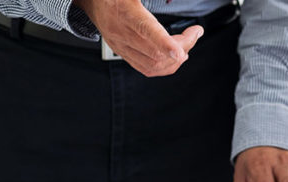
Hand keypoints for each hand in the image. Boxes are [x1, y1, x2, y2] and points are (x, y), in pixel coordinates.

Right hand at [74, 0, 202, 76]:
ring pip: (152, 65)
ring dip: (175, 60)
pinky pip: (146, 68)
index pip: (146, 31)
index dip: (164, 44)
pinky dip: (165, 66)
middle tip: (193, 35)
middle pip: (156, 52)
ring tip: (186, 46)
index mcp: (127, 13)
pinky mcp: (123, 53)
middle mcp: (123, 33)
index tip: (180, 51)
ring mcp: (122, 46)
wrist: (93, 1)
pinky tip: (174, 56)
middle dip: (182, 47)